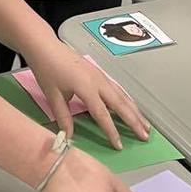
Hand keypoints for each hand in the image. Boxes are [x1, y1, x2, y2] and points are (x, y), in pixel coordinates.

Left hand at [25, 39, 149, 149]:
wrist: (45, 46)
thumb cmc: (46, 69)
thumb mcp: (52, 95)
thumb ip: (63, 117)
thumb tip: (69, 138)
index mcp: (86, 87)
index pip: (102, 114)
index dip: (111, 131)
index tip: (119, 145)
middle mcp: (98, 81)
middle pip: (120, 104)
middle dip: (134, 121)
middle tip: (145, 136)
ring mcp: (100, 75)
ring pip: (122, 95)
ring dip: (134, 110)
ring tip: (145, 125)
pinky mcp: (98, 73)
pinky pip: (117, 89)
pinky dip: (127, 100)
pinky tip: (131, 107)